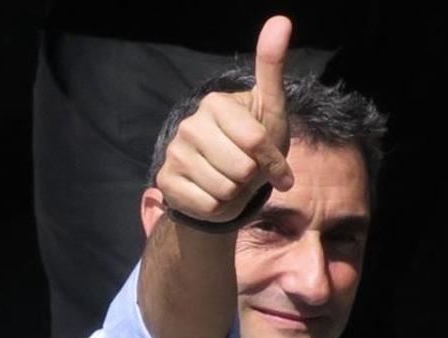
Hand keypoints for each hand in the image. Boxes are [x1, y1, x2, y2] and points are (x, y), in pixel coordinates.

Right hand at [156, 16, 292, 223]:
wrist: (225, 183)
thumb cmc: (253, 144)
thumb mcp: (270, 109)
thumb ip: (272, 68)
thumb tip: (281, 20)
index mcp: (214, 104)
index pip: (256, 142)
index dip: (273, 162)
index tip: (275, 166)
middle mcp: (189, 125)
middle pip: (241, 168)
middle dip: (252, 179)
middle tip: (247, 174)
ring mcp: (174, 153)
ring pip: (224, 189)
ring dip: (236, 195)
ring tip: (231, 183)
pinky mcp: (165, 182)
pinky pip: (208, 205)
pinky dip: (218, 208)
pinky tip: (213, 195)